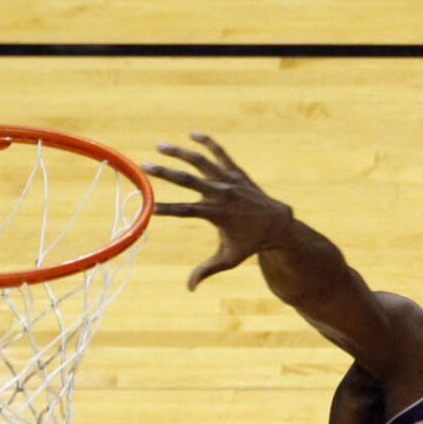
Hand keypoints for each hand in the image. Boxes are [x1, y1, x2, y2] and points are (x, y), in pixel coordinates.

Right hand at [145, 133, 292, 288]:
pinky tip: (192, 134)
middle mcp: (222, 194)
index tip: (149, 207)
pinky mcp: (236, 172)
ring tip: (160, 145)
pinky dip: (208, 142)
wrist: (277, 223)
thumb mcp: (229, 259)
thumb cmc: (250, 243)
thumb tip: (190, 288)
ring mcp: (229, 180)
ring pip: (202, 162)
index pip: (186, 211)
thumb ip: (207, 270)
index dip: (167, 209)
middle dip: (165, 173)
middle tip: (145, 166)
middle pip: (189, 181)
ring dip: (180, 152)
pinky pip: (220, 153)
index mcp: (217, 215)